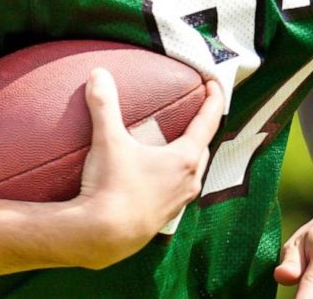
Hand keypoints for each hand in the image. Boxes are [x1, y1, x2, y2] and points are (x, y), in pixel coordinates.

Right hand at [67, 68, 223, 268]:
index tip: (213, 83)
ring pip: (193, 173)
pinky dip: (173, 178)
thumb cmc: (110, 188)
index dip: (213, 99)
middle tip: (193, 113)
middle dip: (201, 129)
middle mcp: (189, 181)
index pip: (208, 122)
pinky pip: (177, 192)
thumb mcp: (108, 141)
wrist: (100, 238)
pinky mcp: (164, 218)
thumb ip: (104, 105)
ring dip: (189, 156)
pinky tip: (154, 177)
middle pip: (202, 148)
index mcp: (185, 159)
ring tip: (175, 145)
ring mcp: (178, 202)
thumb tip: (98, 74)